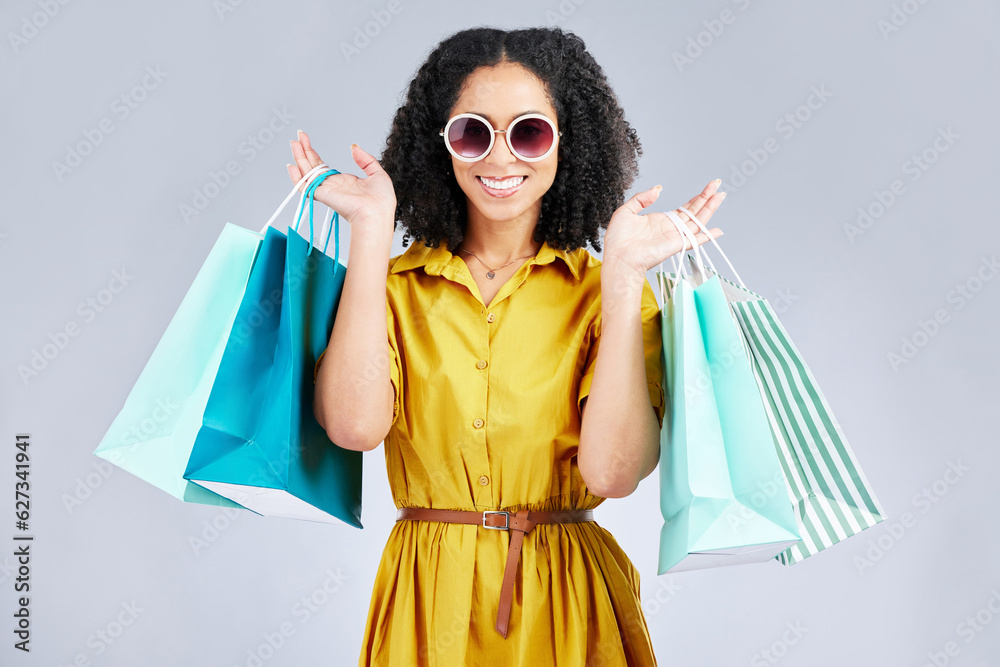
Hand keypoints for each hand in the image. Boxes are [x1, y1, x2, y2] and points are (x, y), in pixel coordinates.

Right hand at [288, 130, 397, 235]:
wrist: (377, 214)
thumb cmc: (380, 202)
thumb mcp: (377, 174)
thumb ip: (365, 160)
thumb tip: (354, 147)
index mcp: (343, 182)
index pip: (323, 166)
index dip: (313, 153)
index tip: (307, 140)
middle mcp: (332, 186)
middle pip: (312, 166)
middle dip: (304, 150)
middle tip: (298, 135)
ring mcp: (326, 190)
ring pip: (307, 172)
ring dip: (299, 157)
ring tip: (293, 143)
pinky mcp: (323, 195)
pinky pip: (305, 186)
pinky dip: (297, 177)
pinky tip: (291, 166)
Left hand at [602, 179, 725, 274]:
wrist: (618, 258)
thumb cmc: (618, 240)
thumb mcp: (626, 211)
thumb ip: (641, 198)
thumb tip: (657, 189)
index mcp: (660, 220)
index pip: (683, 208)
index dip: (696, 198)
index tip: (707, 187)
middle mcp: (670, 228)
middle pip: (693, 211)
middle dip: (706, 198)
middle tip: (718, 184)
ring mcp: (674, 237)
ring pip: (696, 221)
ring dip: (709, 208)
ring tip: (720, 195)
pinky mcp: (675, 245)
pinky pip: (694, 240)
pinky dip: (706, 236)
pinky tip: (717, 230)